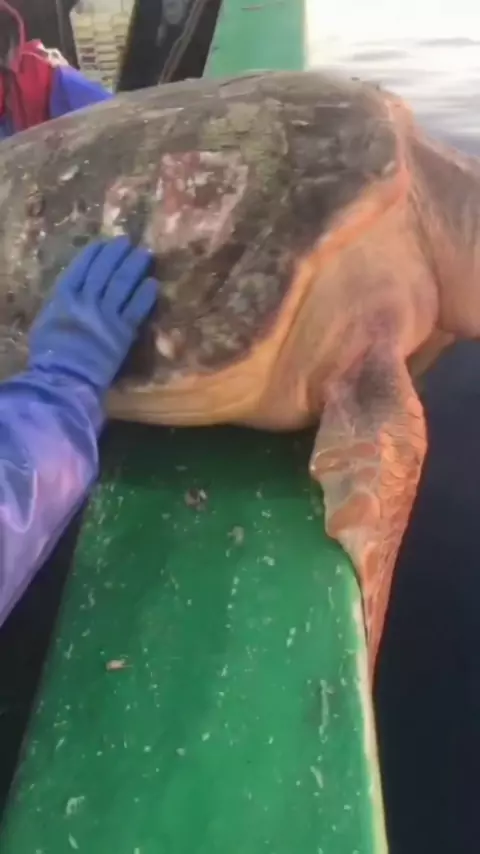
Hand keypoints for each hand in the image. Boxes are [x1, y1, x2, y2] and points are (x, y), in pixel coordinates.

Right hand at [28, 237, 157, 393]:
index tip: (105, 242)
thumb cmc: (49, 354)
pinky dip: (145, 295)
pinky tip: (153, 283)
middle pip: (105, 270)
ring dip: (135, 266)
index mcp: (64, 297)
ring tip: (145, 254)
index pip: (82, 267)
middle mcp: (87, 300)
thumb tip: (74, 291)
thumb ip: (61, 303)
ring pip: (123, 284)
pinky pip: (137, 308)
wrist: (65, 378)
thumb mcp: (47, 321)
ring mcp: (107, 315)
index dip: (95, 253)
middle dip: (117, 253)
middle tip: (128, 241)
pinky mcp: (124, 332)